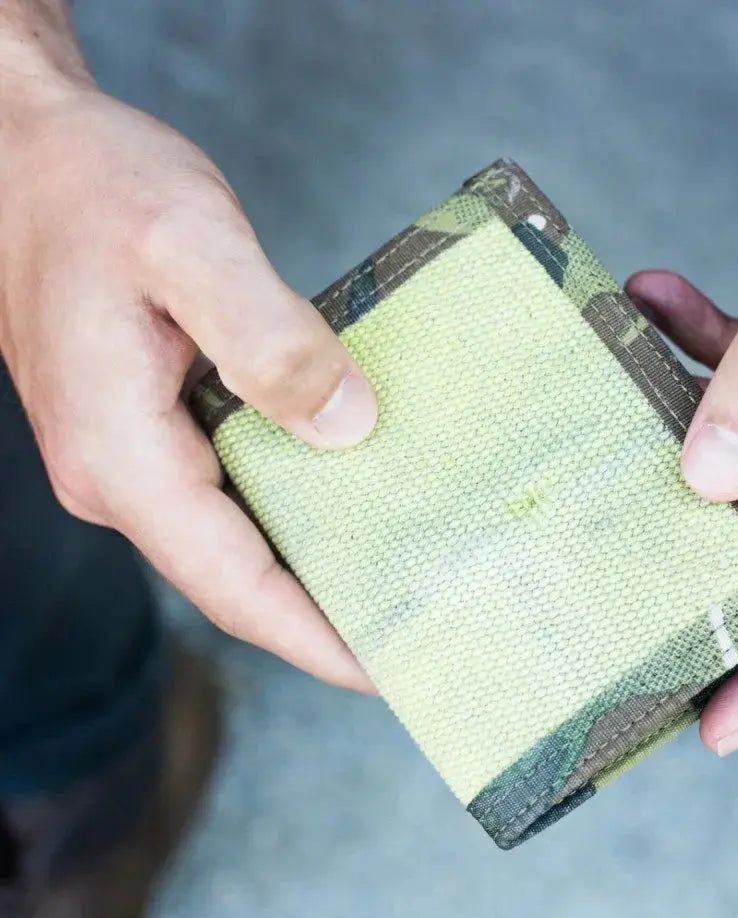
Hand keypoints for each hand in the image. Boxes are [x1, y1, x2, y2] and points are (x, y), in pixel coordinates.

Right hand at [0, 74, 375, 688]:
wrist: (21, 155)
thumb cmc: (93, 189)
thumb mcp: (191, 246)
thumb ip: (271, 340)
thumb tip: (349, 428)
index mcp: (124, 458)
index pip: (235, 587)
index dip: (317, 639)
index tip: (392, 669)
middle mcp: (121, 480)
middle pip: (239, 583)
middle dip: (327, 621)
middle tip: (423, 632)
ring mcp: (132, 461)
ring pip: (237, 545)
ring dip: (314, 573)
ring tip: (403, 583)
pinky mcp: (150, 433)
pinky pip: (231, 499)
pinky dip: (293, 516)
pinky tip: (350, 502)